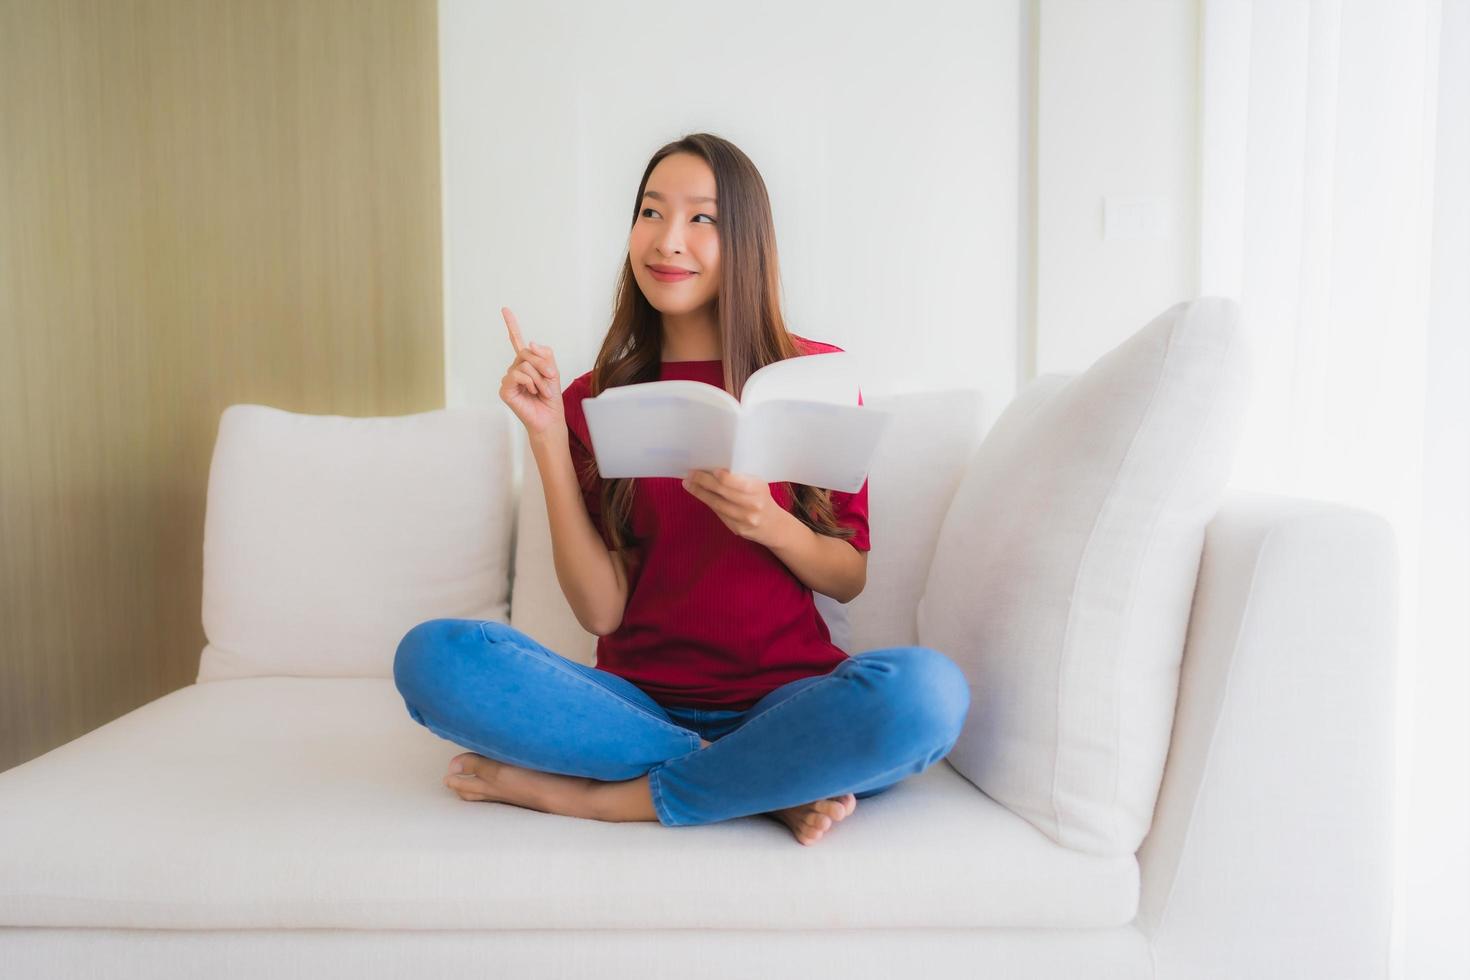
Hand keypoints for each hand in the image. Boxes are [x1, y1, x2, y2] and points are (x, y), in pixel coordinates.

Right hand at [497, 307, 564, 438]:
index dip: (511, 325)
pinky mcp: (505, 390)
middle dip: (542, 364)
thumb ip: (544, 355)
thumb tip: (530, 343)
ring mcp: (509, 379)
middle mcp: (515, 369)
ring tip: (543, 391)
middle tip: (552, 377)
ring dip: (540, 378)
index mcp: (526, 363)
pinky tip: (533, 393)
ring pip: (524, 364)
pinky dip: (530, 383)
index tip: (504, 309)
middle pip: (526, 351)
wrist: (550, 418)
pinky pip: (517, 375)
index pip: (517, 341)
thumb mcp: (552, 371)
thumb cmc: (550, 398)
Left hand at [681, 467, 793, 548]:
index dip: (721, 476)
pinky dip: (707, 503)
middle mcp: (752, 505)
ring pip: (717, 504)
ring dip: (700, 493)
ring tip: (688, 484)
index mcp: (758, 490)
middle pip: (723, 492)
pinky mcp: (737, 529)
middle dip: (703, 482)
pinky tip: (699, 495)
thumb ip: (740, 479)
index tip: (706, 468)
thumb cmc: (762, 499)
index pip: (737, 482)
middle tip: (690, 475)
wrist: (773, 525)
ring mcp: (744, 519)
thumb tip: (713, 469)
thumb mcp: (757, 485)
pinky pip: (718, 513)